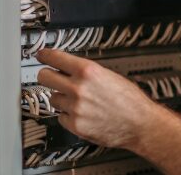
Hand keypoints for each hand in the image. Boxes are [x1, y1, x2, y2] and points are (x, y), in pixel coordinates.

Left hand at [36, 49, 166, 149]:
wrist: (140, 123)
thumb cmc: (130, 100)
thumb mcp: (109, 75)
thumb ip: (86, 71)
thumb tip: (67, 67)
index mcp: (88, 71)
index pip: (55, 58)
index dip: (44, 55)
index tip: (40, 55)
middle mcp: (78, 88)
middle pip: (44, 77)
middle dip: (48, 76)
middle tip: (52, 77)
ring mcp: (75, 108)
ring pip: (52, 98)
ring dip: (61, 98)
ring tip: (78, 100)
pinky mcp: (75, 125)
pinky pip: (60, 117)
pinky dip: (68, 115)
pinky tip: (81, 113)